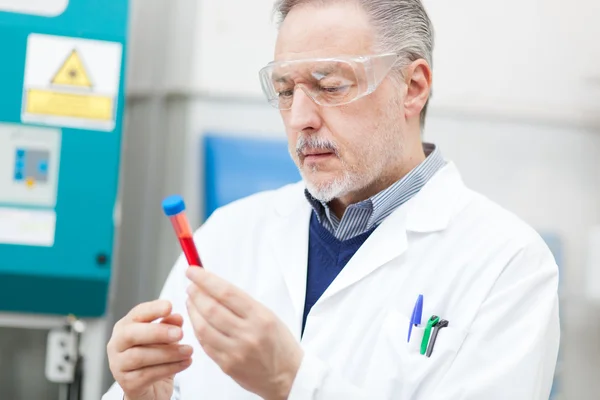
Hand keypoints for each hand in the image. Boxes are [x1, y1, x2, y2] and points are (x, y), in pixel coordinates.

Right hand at [107, 300, 193, 399]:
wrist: (150, 389)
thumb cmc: (155, 358)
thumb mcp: (164, 339)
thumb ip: (169, 326)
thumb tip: (177, 317)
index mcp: (125, 327)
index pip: (136, 314)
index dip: (152, 309)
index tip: (170, 306)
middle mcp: (116, 345)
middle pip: (131, 334)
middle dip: (158, 332)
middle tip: (180, 333)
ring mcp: (118, 365)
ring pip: (140, 356)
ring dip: (168, 353)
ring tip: (188, 350)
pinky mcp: (127, 384)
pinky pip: (148, 374)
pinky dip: (170, 368)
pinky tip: (185, 363)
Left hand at [185, 267, 302, 399]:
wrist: (288, 376)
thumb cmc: (279, 343)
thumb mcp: (268, 316)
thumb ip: (242, 303)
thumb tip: (215, 287)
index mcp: (260, 317)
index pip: (226, 293)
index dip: (206, 280)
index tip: (194, 271)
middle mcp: (248, 334)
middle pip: (211, 308)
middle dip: (196, 293)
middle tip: (191, 285)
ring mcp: (236, 351)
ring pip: (203, 327)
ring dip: (193, 311)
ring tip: (191, 301)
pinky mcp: (227, 365)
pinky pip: (205, 344)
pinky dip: (198, 329)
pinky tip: (197, 321)